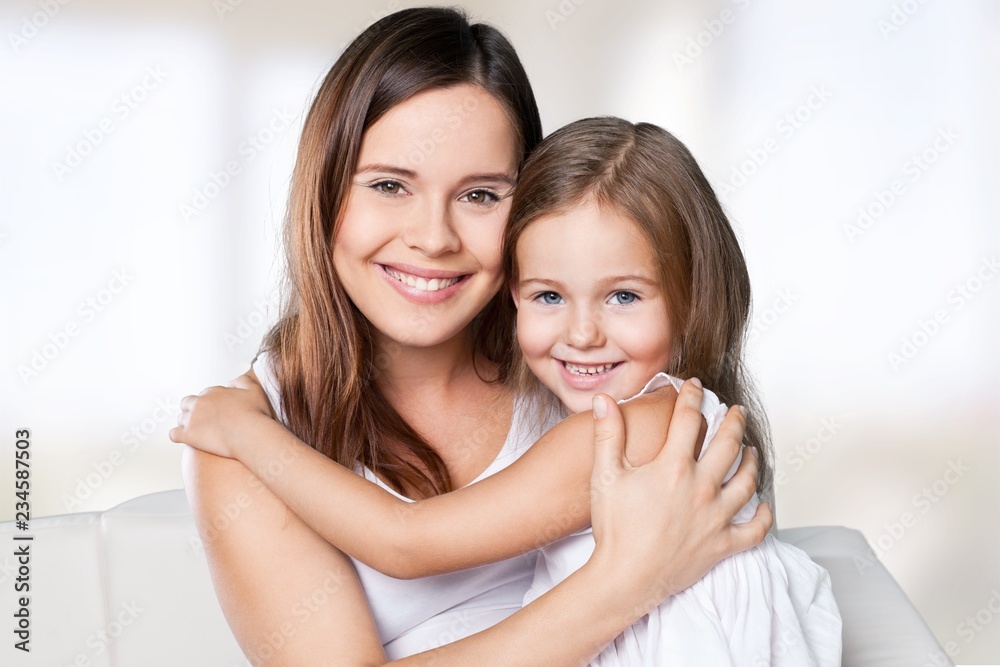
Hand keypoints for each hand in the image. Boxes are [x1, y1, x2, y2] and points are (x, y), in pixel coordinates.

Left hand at [169, 371, 273, 458]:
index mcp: (213, 392)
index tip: (217, 412)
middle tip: (203, 420)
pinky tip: (185, 439)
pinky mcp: (189, 435)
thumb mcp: (254, 390)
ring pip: (180, 419)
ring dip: (186, 424)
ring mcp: (193, 419)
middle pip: (187, 403)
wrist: (251, 435)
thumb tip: (231, 382)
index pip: (204, 395)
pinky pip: (173, 434)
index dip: (210, 403)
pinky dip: (177, 436)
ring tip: (197, 432)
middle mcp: (200, 403)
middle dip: (192, 410)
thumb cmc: (256, 414)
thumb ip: (242, 381)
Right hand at [587, 380, 771, 615]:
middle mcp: (702, 488)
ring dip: (752, 461)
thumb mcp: (605, 476)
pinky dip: (764, 517)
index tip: (693, 386)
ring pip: (747, 481)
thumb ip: (607, 434)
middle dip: (734, 422)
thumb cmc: (614, 529)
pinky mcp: (723, 545)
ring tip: (751, 450)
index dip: (691, 397)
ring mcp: (716, 517)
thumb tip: (605, 401)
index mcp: (674, 467)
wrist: (624, 579)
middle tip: (736, 412)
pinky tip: (764, 506)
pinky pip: (755, 529)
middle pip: (728, 444)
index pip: (689, 420)